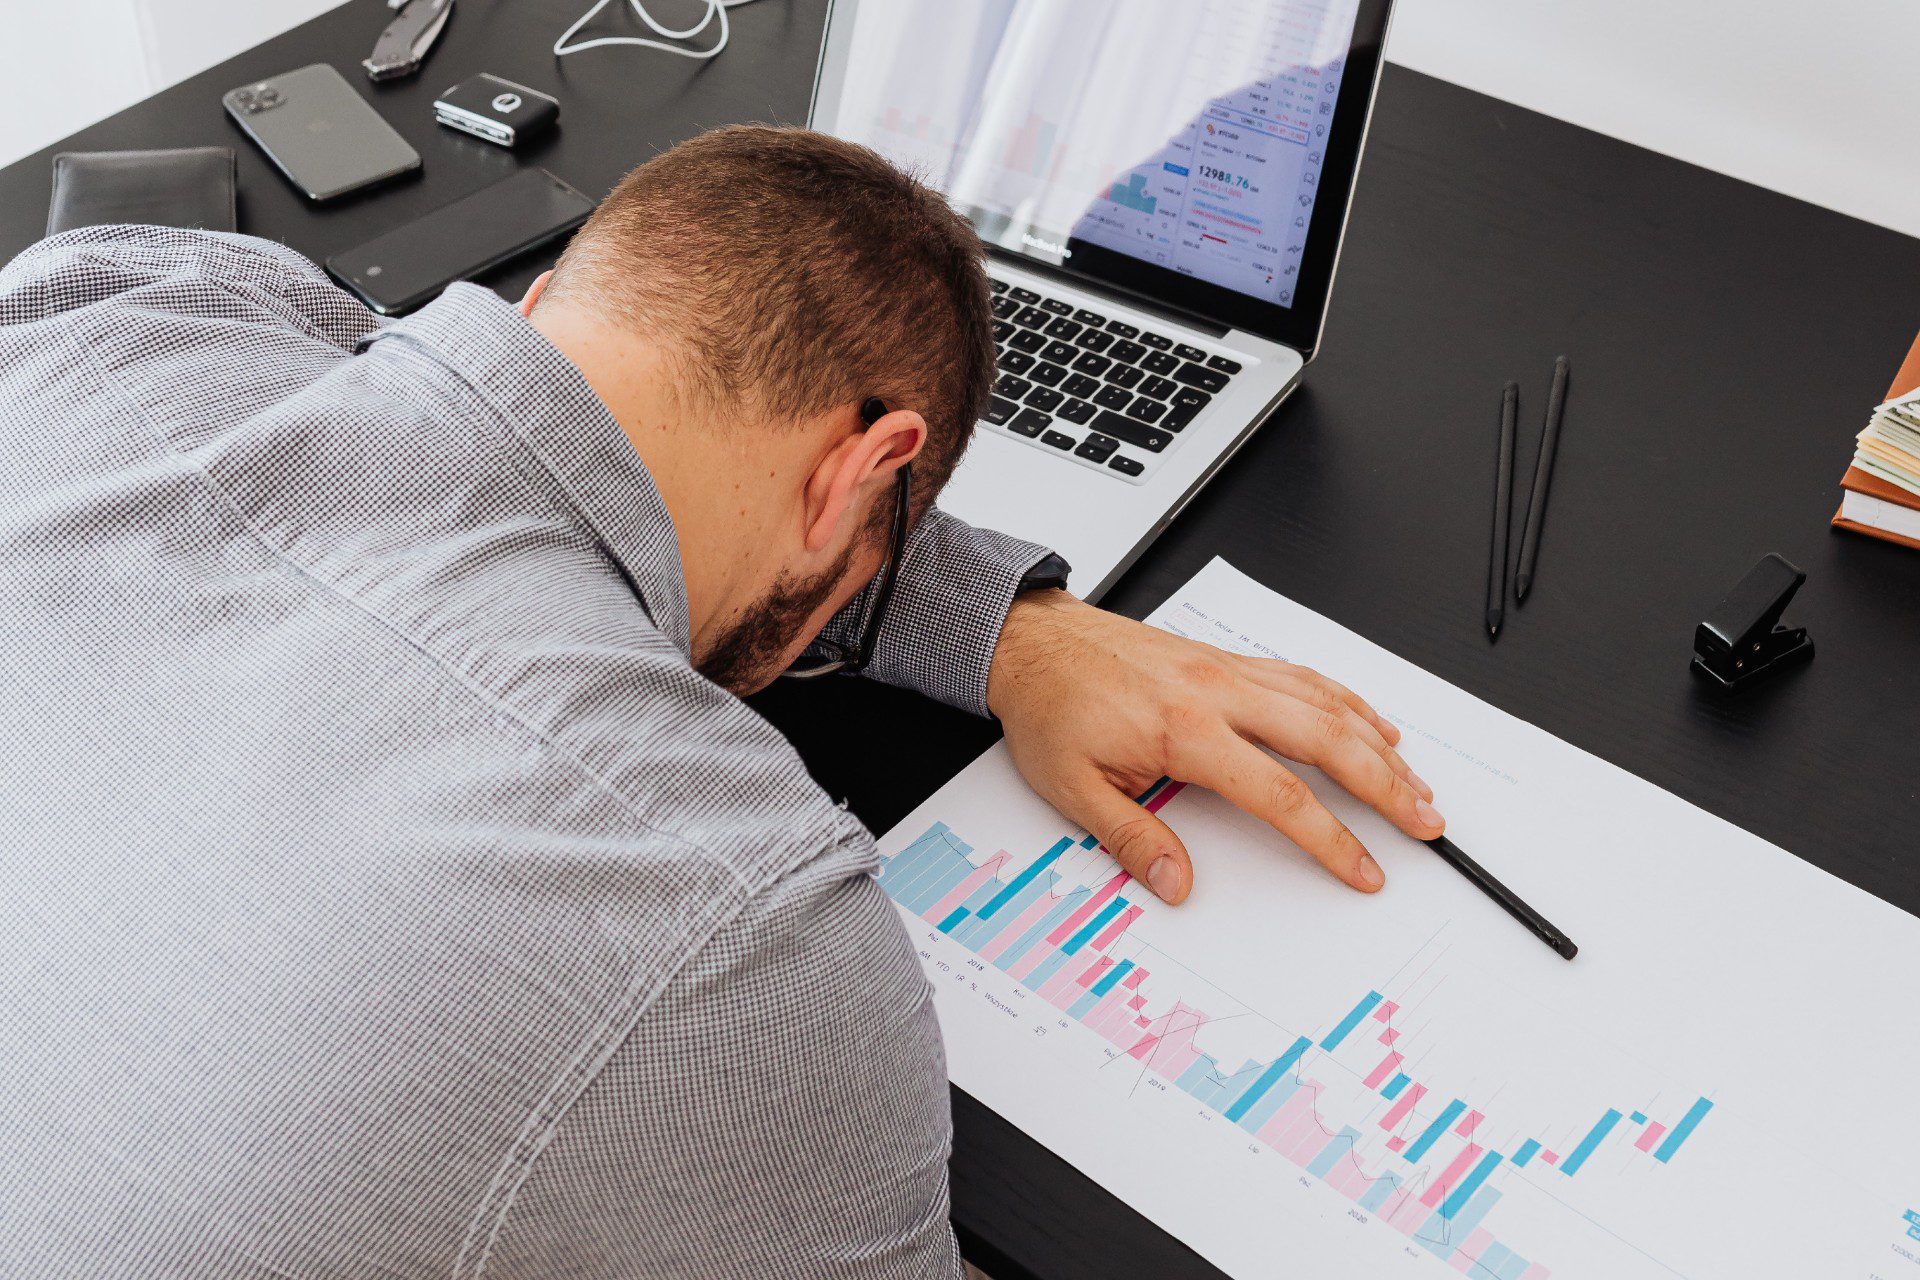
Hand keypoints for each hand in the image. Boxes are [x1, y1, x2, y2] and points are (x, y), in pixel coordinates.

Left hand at [985, 590, 1443, 903]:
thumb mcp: (1073, 787)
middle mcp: (1218, 692)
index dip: (1330, 837)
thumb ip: (1131, 838)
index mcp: (1184, 728)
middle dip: (1386, 785)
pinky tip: (1374, 725)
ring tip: (1418, 784)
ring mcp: (1228, 671)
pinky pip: (1305, 677)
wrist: (1036, 644)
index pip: (1279, 792)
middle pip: (1327, 739)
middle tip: (1426, 821)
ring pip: (1326, 703)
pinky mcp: (1227, 661)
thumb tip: (1176, 884)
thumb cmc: (1052, 706)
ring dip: (1380, 745)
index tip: (1363, 868)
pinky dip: (1350, 702)